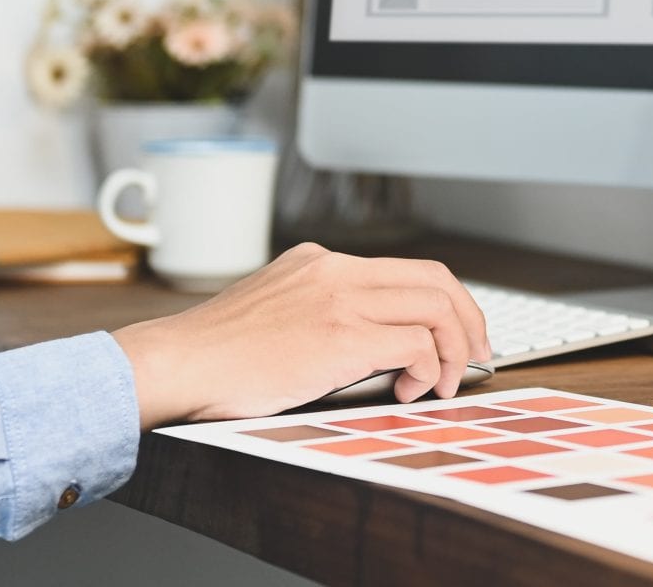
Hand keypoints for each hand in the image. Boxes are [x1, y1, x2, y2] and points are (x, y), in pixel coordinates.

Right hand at [109, 244, 491, 428]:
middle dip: (468, 320)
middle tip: (475, 356)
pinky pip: (415, 343)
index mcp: (318, 262)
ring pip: (435, 306)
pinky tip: (410, 391)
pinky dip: (428, 368)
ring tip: (443, 383)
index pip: (406, 268)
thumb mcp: (273, 311)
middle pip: (436, 278)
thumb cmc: (215, 356)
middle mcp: (334, 270)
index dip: (445, 302)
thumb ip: (319, 312)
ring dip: (453, 348)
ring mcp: (340, 299)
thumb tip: (370, 345)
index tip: (457, 333)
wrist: (177, 364)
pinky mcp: (341, 336)